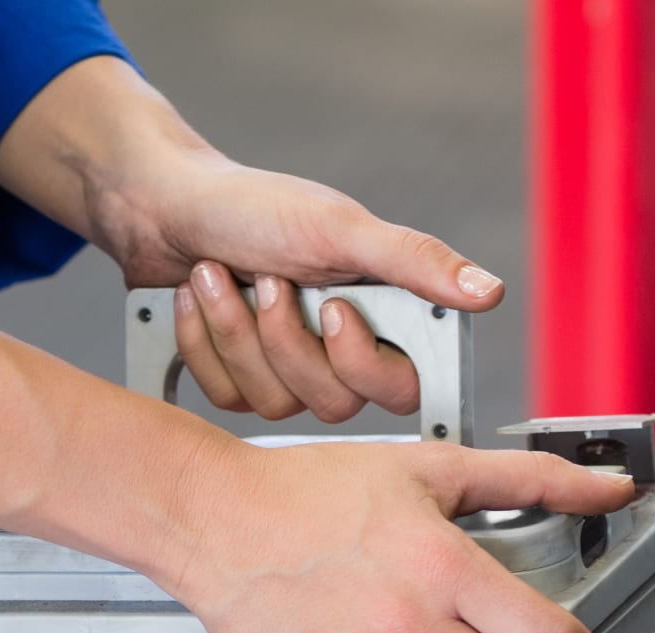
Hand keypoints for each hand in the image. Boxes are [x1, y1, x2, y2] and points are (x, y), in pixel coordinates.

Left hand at [0, 58, 502, 421]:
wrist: (164, 205)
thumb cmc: (254, 206)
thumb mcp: (338, 228)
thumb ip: (413, 262)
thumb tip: (490, 291)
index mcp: (381, 316)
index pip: (404, 389)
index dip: (364, 363)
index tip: (331, 308)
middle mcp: (339, 352)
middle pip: (336, 405)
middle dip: (285, 339)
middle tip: (265, 279)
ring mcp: (287, 374)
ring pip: (276, 404)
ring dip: (237, 333)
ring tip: (217, 273)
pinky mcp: (237, 382)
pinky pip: (227, 397)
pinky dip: (204, 340)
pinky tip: (198, 296)